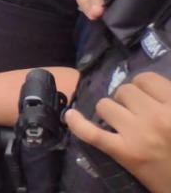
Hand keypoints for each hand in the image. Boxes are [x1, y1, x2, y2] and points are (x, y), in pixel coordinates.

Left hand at [65, 73, 170, 192]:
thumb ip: (167, 98)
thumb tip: (144, 86)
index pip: (146, 79)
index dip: (142, 87)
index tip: (144, 98)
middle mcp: (157, 117)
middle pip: (124, 91)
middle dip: (126, 100)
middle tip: (136, 115)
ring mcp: (138, 135)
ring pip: (105, 105)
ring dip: (110, 112)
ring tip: (122, 124)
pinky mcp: (123, 152)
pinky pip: (91, 132)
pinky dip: (77, 124)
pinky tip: (71, 116)